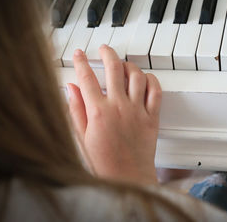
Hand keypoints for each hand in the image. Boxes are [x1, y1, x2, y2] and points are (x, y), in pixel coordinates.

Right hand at [67, 45, 161, 184]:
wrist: (127, 178)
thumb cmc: (103, 162)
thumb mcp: (81, 136)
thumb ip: (76, 109)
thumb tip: (70, 88)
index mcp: (98, 112)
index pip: (87, 77)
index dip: (81, 62)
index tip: (79, 54)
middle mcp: (119, 106)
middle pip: (114, 68)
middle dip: (107, 53)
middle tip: (104, 49)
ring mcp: (137, 110)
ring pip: (136, 75)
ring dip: (129, 65)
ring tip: (123, 64)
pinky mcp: (152, 117)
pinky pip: (155, 91)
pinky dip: (151, 80)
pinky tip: (145, 77)